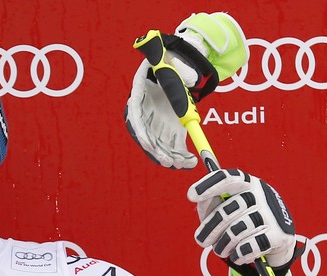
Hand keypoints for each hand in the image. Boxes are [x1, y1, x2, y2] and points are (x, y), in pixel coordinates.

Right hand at [125, 12, 248, 168]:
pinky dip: (180, 154)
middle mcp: (145, 111)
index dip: (141, 133)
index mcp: (140, 93)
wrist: (177, 63)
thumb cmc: (173, 60)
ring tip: (184, 164)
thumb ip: (180, 69)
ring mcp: (156, 120)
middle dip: (157, 151)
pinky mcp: (167, 127)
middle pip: (147, 136)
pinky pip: (171, 144)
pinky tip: (191, 161)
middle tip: (170, 162)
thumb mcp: (174, 60)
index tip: (149, 146)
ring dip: (169, 156)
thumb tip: (189, 80)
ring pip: (159, 143)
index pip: (136, 118)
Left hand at [188, 169, 298, 275]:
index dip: (208, 185)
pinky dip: (240, 253)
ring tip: (220, 250)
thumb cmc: (241, 221)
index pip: (228, 178)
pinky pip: (252, 245)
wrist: (275, 242)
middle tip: (202, 241)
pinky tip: (237, 256)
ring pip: (238, 230)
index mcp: (246, 183)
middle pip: (228, 210)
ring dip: (224, 244)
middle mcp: (261, 194)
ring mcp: (272, 214)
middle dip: (211, 228)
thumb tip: (201, 200)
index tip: (191, 196)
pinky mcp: (279, 234)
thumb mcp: (223, 209)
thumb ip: (209, 203)